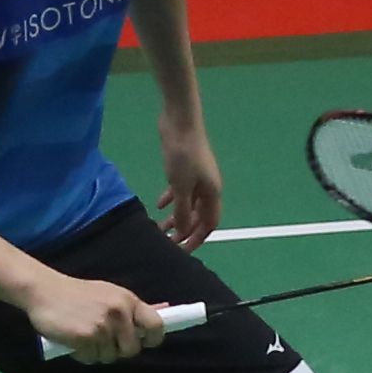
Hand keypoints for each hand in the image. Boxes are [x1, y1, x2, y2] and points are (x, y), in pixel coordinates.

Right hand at [26, 273, 167, 363]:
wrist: (43, 290)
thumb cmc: (78, 294)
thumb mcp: (109, 294)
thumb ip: (132, 307)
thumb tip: (164, 309)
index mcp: (128, 300)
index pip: (156, 325)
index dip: (153, 339)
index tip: (145, 342)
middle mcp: (118, 312)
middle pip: (132, 349)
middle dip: (118, 350)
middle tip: (102, 341)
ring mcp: (102, 325)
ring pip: (110, 357)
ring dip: (97, 352)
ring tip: (84, 336)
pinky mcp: (85, 337)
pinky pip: (91, 359)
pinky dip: (82, 354)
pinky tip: (73, 340)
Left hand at [157, 122, 222, 249]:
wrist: (180, 122)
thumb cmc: (183, 156)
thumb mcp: (182, 188)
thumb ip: (182, 212)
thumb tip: (182, 232)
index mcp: (212, 193)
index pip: (209, 223)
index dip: (198, 238)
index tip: (183, 250)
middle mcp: (208, 187)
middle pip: (198, 216)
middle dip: (184, 230)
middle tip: (167, 242)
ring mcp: (197, 177)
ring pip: (188, 204)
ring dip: (175, 216)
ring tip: (159, 227)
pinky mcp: (185, 168)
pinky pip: (180, 190)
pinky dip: (171, 199)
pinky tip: (158, 204)